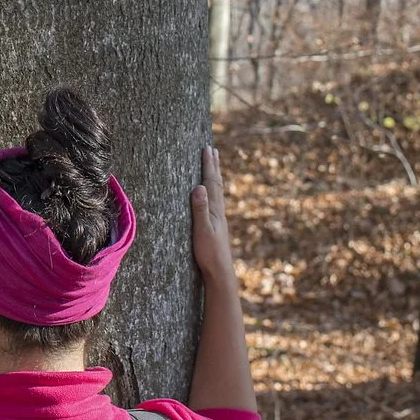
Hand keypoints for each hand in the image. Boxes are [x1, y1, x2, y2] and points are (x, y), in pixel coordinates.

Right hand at [191, 145, 237, 287]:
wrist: (220, 270)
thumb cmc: (209, 252)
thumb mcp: (202, 230)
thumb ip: (200, 209)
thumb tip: (199, 186)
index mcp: (215, 209)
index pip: (211, 182)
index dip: (208, 165)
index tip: (207, 149)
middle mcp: (218, 210)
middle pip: (216, 183)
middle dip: (214, 166)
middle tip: (212, 150)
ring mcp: (218, 218)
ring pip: (217, 191)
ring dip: (214, 176)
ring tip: (214, 166)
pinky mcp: (216, 225)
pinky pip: (215, 201)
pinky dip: (213, 191)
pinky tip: (212, 195)